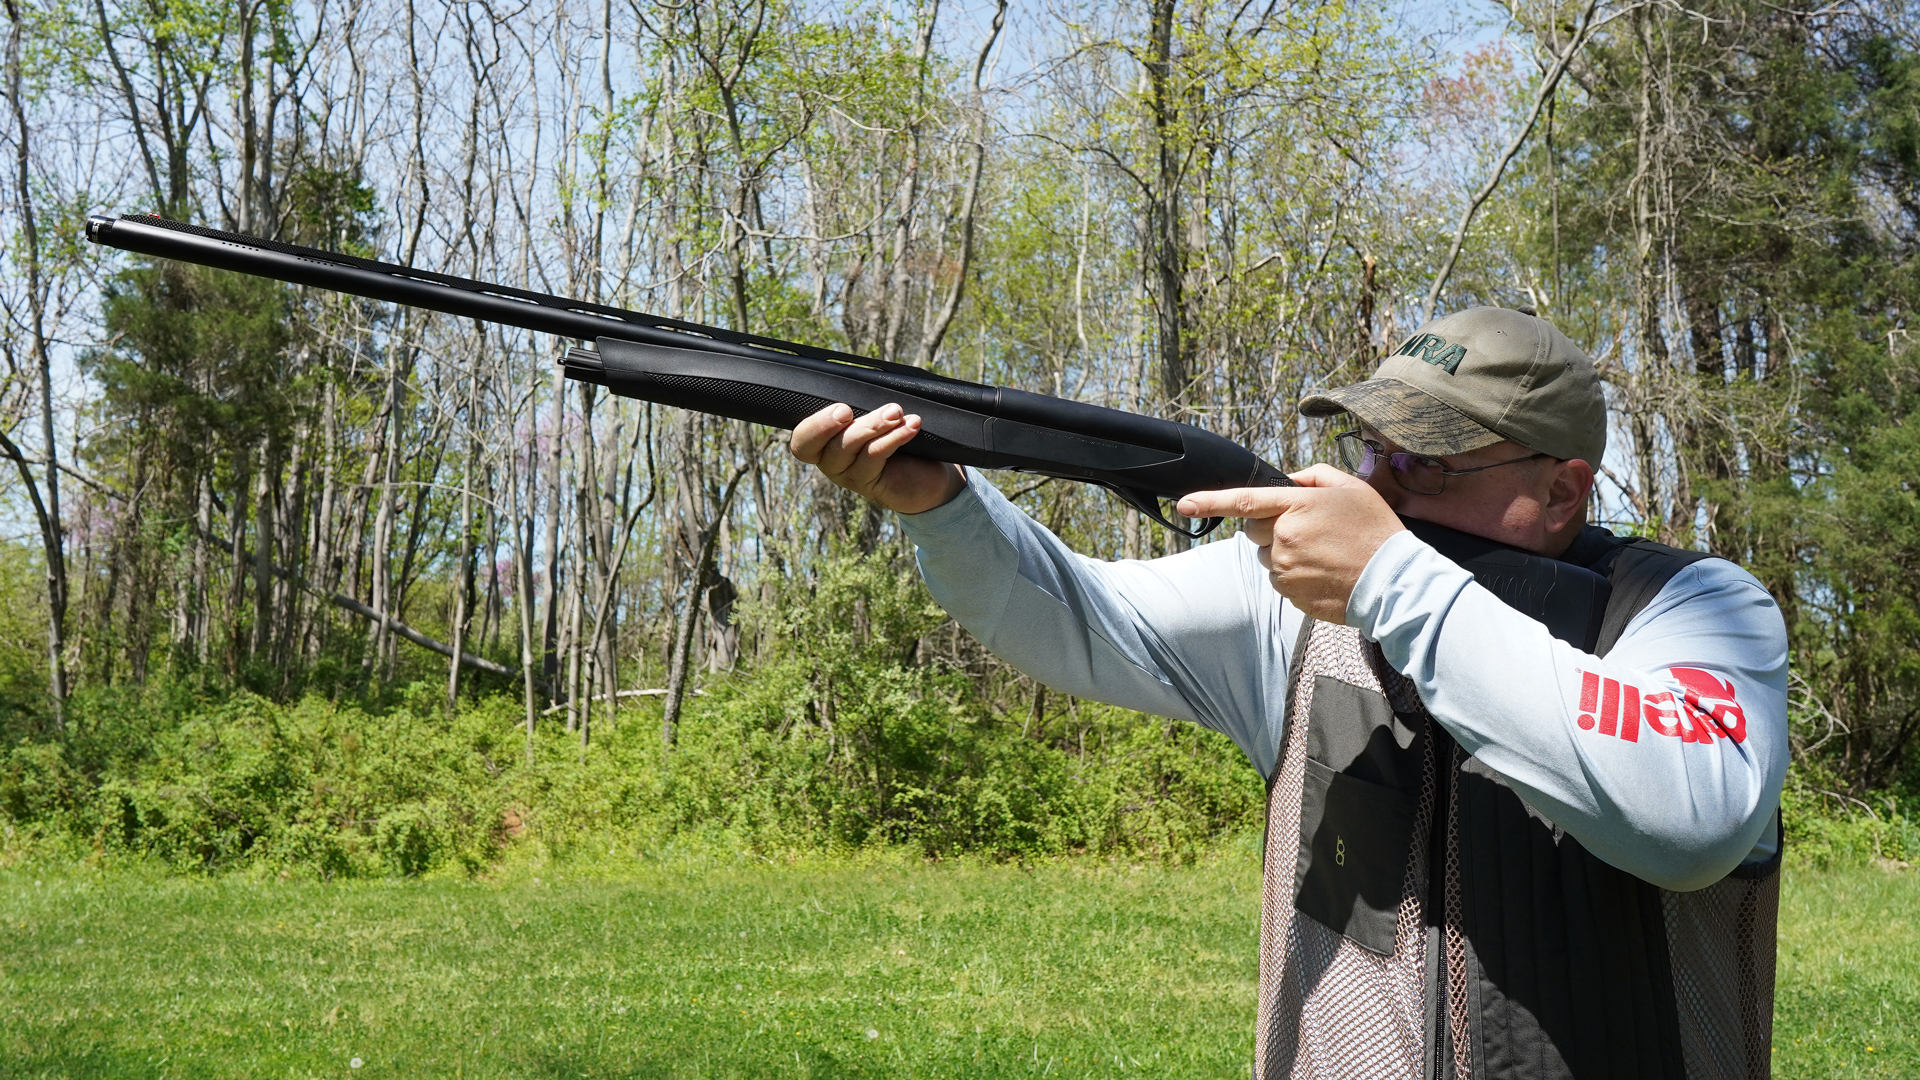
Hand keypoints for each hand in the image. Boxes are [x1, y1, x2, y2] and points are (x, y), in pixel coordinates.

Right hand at [790, 402, 966, 514]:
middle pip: (820, 445)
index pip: (803, 438)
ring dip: (873, 425)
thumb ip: (863, 404)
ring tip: (896, 412)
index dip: (815, 426)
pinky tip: (910, 426)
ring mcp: (848, 475)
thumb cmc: (897, 440)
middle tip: (849, 410)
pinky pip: (875, 457)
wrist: (927, 475)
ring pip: (848, 448)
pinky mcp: (869, 484)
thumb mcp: (876, 417)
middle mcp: (831, 461)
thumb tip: (863, 380)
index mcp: (824, 442)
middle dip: (833, 423)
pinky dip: (893, 438)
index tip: (841, 408)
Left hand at [1177, 464, 1405, 622]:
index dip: (1209, 502)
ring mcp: (1285, 569)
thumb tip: (1289, 481)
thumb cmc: (1374, 530)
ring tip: (1321, 554)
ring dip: (1284, 553)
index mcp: (1296, 507)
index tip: (1184, 504)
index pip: (1244, 501)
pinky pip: (1280, 580)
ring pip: (1266, 557)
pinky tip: (1322, 572)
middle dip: (1272, 527)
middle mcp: (1284, 538)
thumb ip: (1313, 477)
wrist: (1393, 581)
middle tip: (1309, 530)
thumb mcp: (1350, 488)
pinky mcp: (1290, 594)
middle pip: (1254, 530)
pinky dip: (1295, 575)